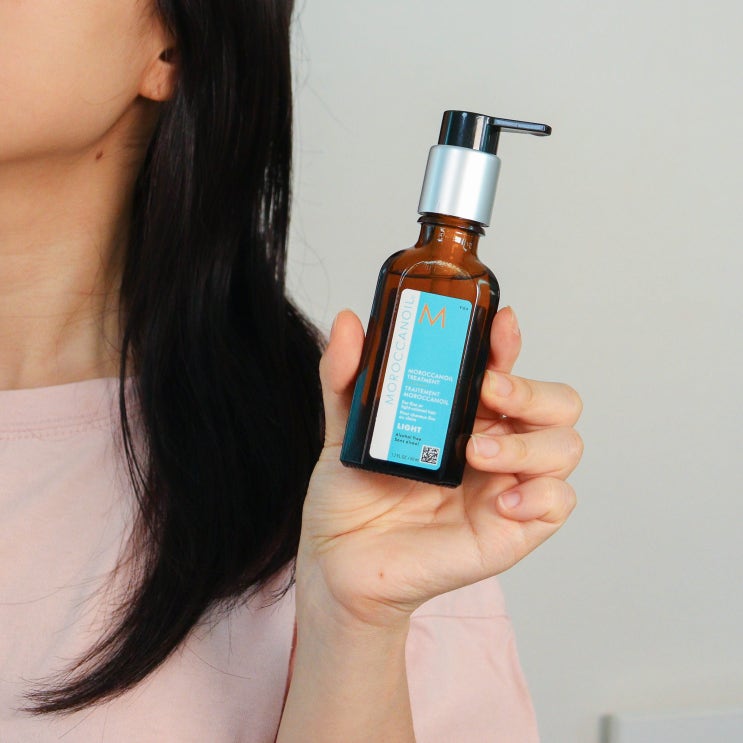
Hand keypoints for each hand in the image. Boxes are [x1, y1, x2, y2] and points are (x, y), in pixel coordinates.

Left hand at [296, 306, 581, 630]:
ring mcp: (509, 484)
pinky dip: (541, 495)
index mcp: (465, 413)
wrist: (340, 559)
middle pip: (556, 403)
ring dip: (527, 444)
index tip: (497, 324)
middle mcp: (495, 442)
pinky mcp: (514, 529)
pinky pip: (559, 503)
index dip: (508, 342)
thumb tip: (348, 322)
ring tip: (475, 453)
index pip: (505, 367)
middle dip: (531, 391)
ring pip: (565, 447)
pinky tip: (500, 501)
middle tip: (489, 392)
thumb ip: (346, 376)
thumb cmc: (351, 494)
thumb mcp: (345, 427)